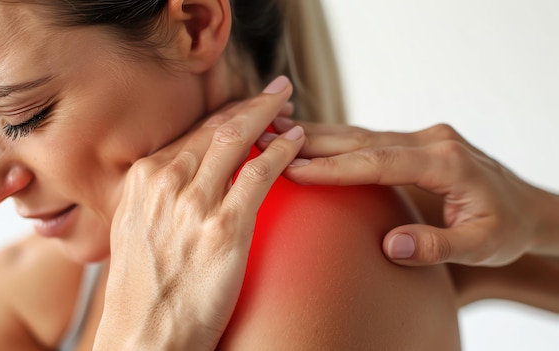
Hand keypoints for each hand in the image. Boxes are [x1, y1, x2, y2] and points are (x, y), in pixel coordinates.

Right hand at [93, 77, 304, 349]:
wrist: (143, 335)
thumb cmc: (142, 290)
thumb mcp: (135, 230)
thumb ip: (157, 198)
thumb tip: (182, 182)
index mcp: (143, 178)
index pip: (193, 131)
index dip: (226, 114)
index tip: (246, 106)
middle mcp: (165, 181)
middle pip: (217, 127)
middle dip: (252, 104)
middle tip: (278, 91)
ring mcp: (194, 202)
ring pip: (239, 139)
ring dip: (270, 117)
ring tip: (291, 106)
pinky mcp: (224, 226)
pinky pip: (260, 173)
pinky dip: (283, 151)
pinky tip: (298, 141)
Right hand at [261, 120, 558, 266]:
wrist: (525, 208)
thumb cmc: (505, 228)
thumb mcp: (481, 245)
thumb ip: (437, 246)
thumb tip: (390, 247)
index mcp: (445, 162)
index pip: (377, 160)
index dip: (333, 167)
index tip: (294, 169)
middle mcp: (431, 141)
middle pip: (361, 138)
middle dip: (311, 140)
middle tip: (265, 138)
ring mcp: (423, 137)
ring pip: (360, 133)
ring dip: (317, 134)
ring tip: (274, 131)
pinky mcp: (416, 142)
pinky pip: (368, 138)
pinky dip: (335, 139)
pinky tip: (307, 138)